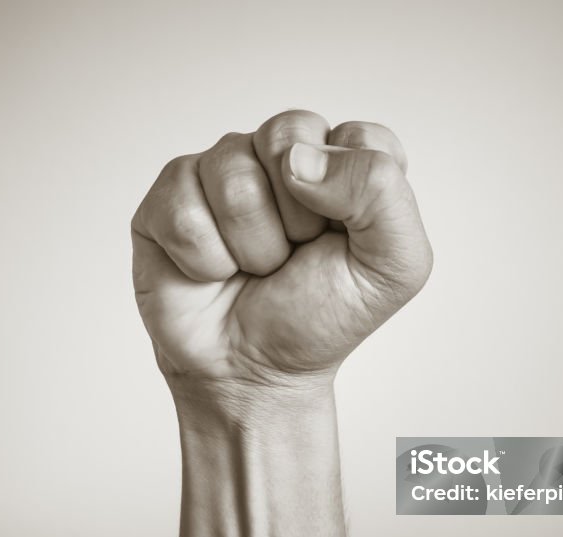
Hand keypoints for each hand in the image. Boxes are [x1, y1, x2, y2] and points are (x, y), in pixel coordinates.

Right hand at [131, 110, 431, 388]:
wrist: (253, 373)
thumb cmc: (320, 317)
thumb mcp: (393, 267)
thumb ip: (381, 192)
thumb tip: (297, 159)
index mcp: (344, 161)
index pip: (359, 136)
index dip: (353, 198)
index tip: (343, 242)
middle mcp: (282, 155)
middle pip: (287, 138)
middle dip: (296, 218)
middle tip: (293, 256)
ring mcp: (220, 169)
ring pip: (232, 175)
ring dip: (252, 246)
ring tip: (254, 268)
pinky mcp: (169, 196)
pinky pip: (183, 210)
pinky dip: (205, 260)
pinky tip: (212, 273)